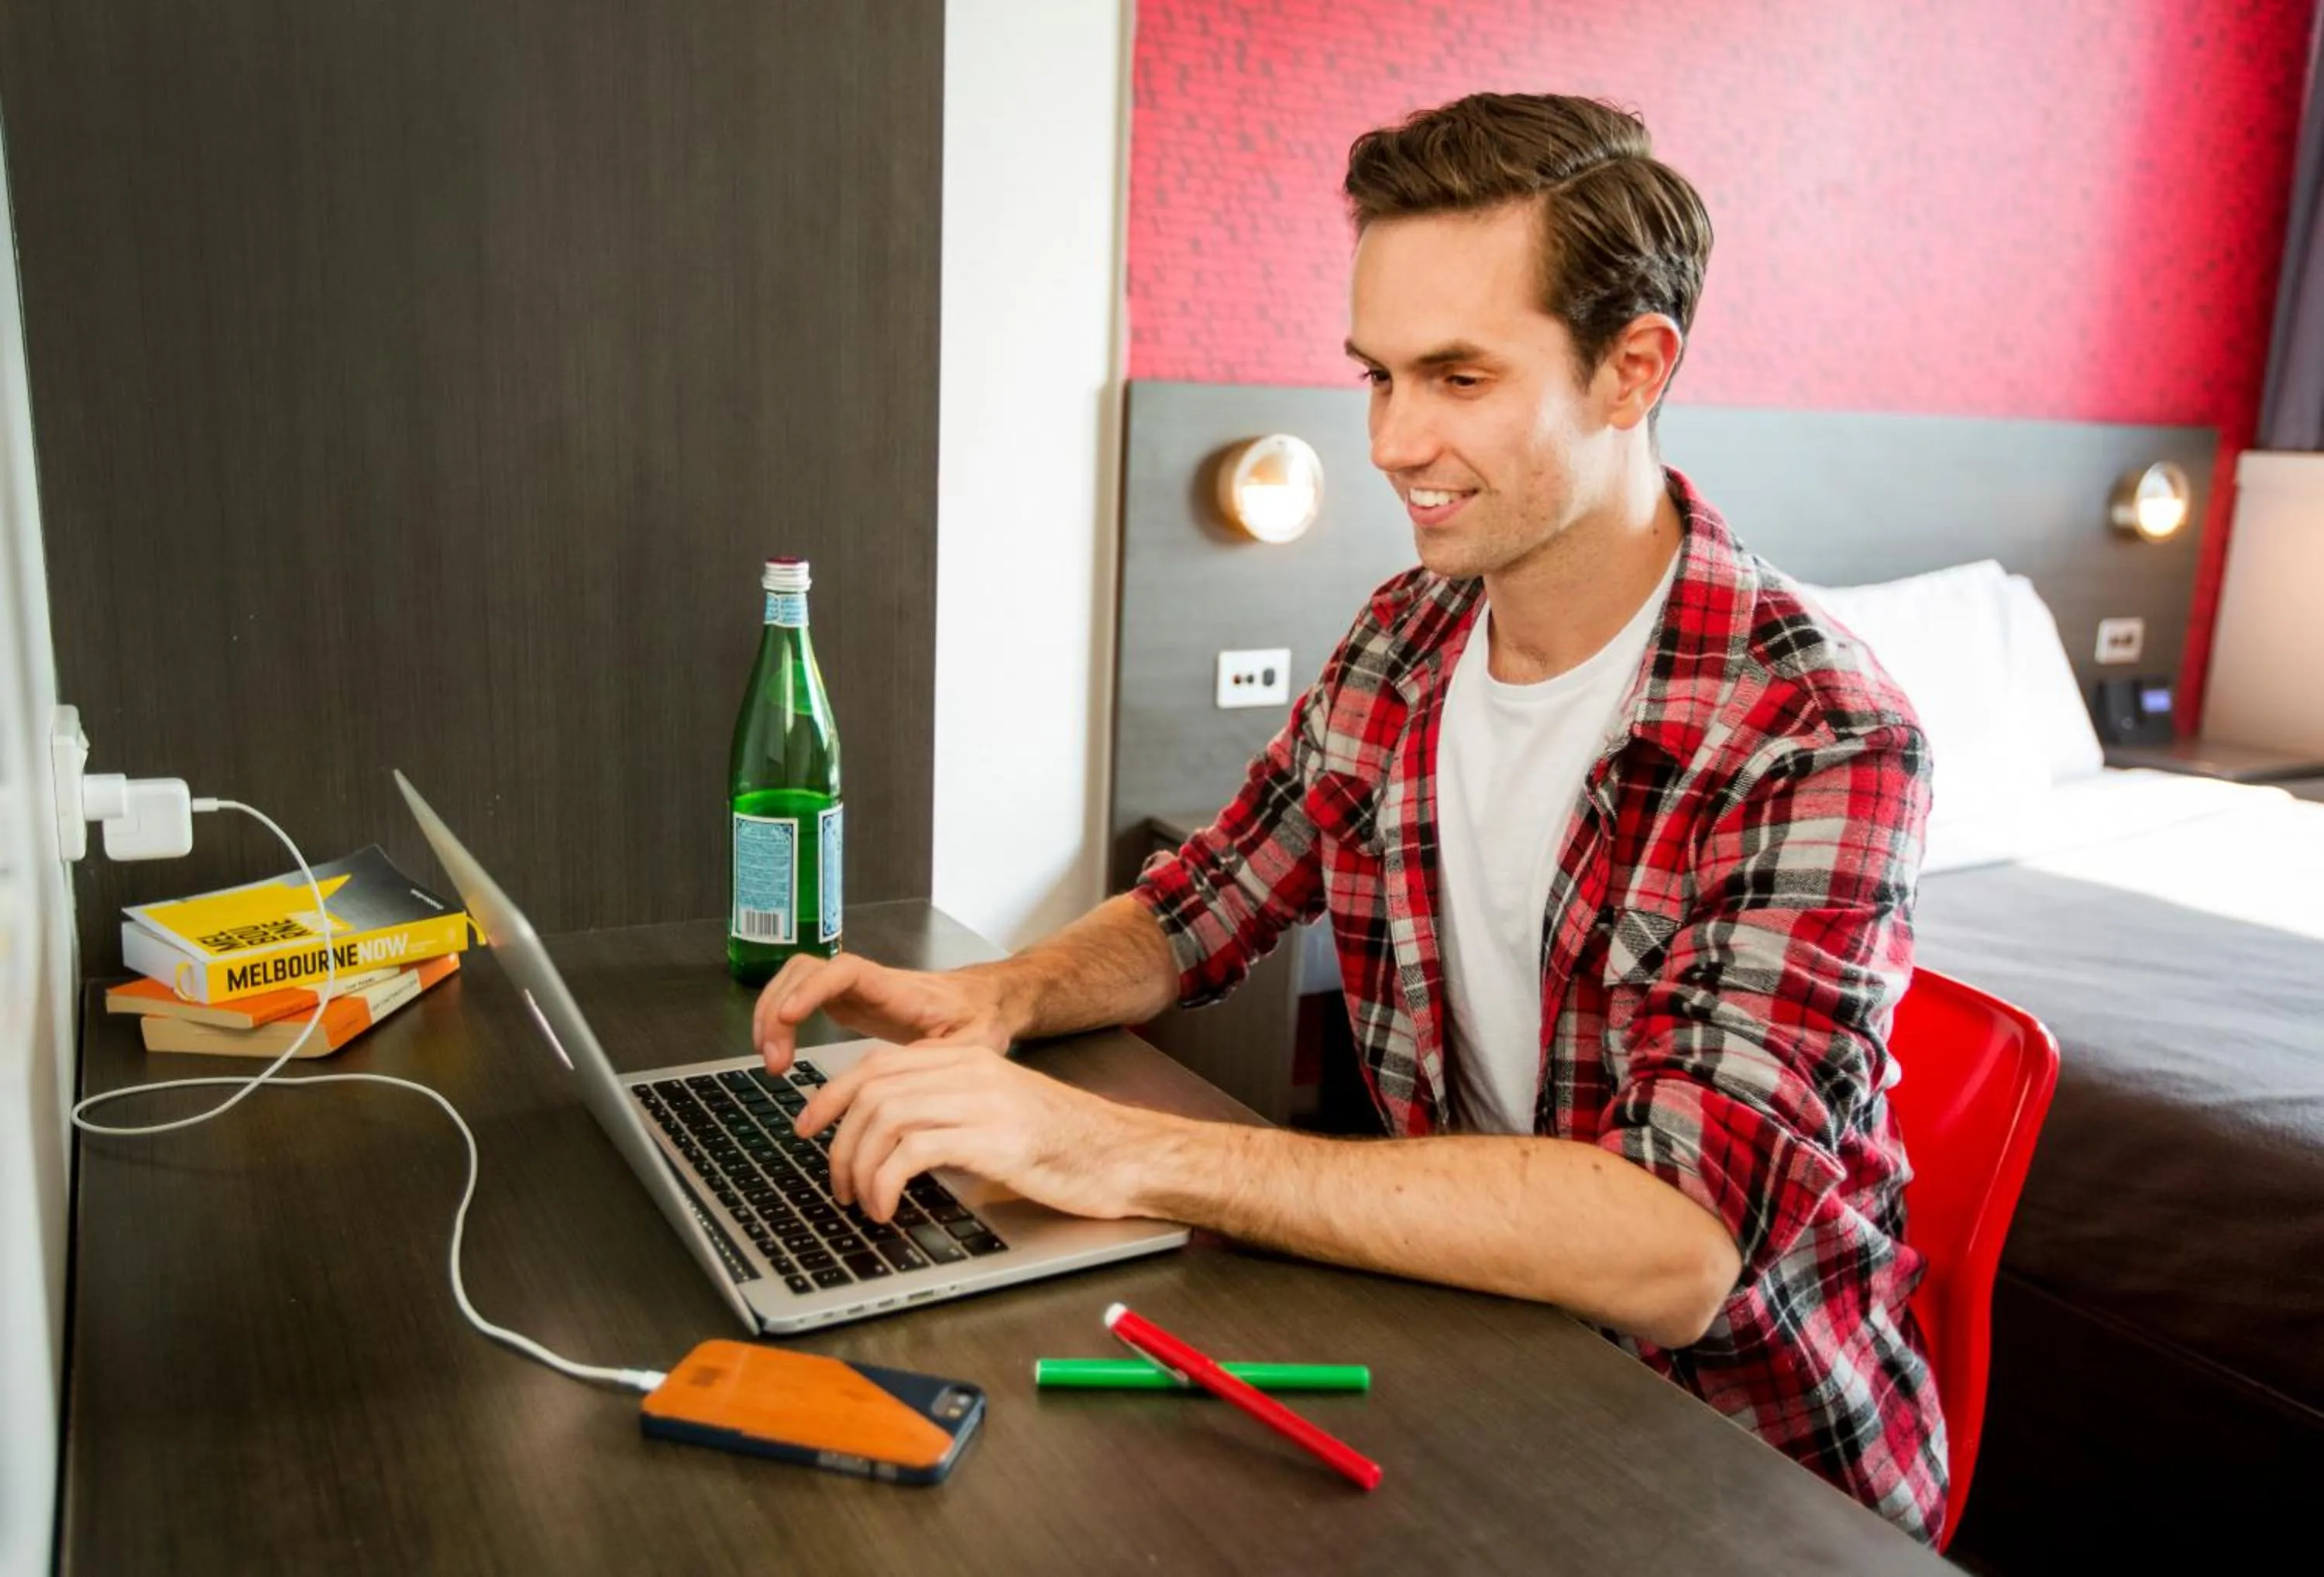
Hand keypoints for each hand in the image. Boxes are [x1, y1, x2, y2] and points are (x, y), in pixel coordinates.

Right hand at [752, 954, 1016, 1071]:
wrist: (984, 1002)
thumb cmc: (980, 1018)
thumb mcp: (975, 1043)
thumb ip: (947, 1059)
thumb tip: (912, 1081)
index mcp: (897, 989)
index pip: (845, 971)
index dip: (813, 989)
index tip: (788, 1015)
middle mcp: (869, 982)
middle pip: (807, 971)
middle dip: (779, 1009)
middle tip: (774, 1059)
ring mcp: (854, 989)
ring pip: (796, 979)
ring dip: (772, 1014)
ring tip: (772, 1061)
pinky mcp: (847, 1002)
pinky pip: (800, 997)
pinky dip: (779, 1021)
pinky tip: (779, 1053)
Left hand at [791, 1039, 1167, 1222]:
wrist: (1121, 1155)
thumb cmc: (1065, 1144)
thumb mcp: (998, 1114)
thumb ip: (948, 1113)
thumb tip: (890, 1142)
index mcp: (967, 1058)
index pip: (878, 1064)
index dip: (832, 1095)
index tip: (808, 1127)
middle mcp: (969, 1070)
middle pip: (872, 1089)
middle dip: (838, 1140)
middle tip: (835, 1183)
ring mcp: (980, 1101)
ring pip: (883, 1118)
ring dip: (858, 1166)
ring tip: (863, 1202)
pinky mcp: (990, 1138)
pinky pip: (910, 1152)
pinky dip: (885, 1182)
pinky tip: (889, 1207)